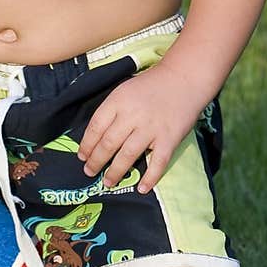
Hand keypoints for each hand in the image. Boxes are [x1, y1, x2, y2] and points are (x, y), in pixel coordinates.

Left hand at [77, 63, 204, 193]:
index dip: (87, 144)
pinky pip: (158, 163)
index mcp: (118, 101)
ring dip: (115, 172)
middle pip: (109, 143)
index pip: (96, 126)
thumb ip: (112, 110)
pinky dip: (149, 178)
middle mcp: (133, 115)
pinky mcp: (169, 139)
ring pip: (128, 155)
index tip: (82, 156)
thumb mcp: (124, 90)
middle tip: (89, 172)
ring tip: (108, 182)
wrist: (184, 78)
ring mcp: (152, 128)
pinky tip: (141, 188)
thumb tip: (95, 137)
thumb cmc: (151, 85)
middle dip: (96, 161)